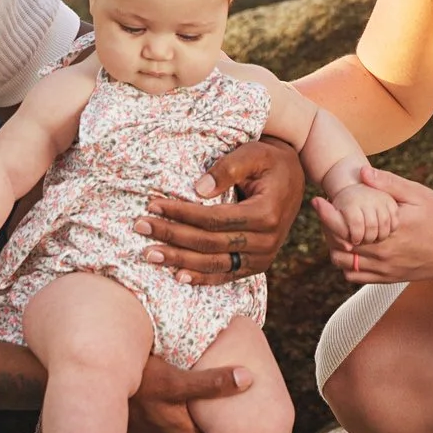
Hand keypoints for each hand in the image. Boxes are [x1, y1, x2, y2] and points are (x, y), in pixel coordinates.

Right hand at [129, 352, 254, 432]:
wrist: (94, 384)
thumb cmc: (136, 380)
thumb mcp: (174, 379)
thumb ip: (212, 383)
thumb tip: (247, 378)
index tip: (250, 427)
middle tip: (239, 421)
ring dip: (197, 429)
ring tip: (214, 416)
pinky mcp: (140, 431)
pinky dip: (178, 425)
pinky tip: (181, 411)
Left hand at [135, 136, 305, 284]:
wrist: (293, 177)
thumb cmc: (269, 161)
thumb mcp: (253, 153)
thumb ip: (228, 168)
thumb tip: (198, 189)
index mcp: (266, 213)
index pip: (213, 219)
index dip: (181, 213)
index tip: (153, 205)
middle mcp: (267, 240)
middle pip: (209, 244)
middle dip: (171, 235)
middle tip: (140, 226)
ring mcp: (263, 257)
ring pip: (215, 264)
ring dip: (179, 261)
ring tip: (149, 253)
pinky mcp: (257, 265)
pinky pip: (227, 275)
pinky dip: (202, 278)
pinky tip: (177, 276)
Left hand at [315, 165, 432, 284]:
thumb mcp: (419, 194)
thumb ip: (389, 184)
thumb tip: (363, 172)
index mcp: (388, 230)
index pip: (346, 226)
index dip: (327, 214)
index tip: (319, 201)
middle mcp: (384, 253)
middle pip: (339, 245)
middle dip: (328, 228)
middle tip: (327, 213)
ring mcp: (385, 269)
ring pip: (344, 263)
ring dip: (335, 247)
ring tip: (338, 230)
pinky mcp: (388, 278)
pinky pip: (356, 277)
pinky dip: (347, 264)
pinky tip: (352, 248)